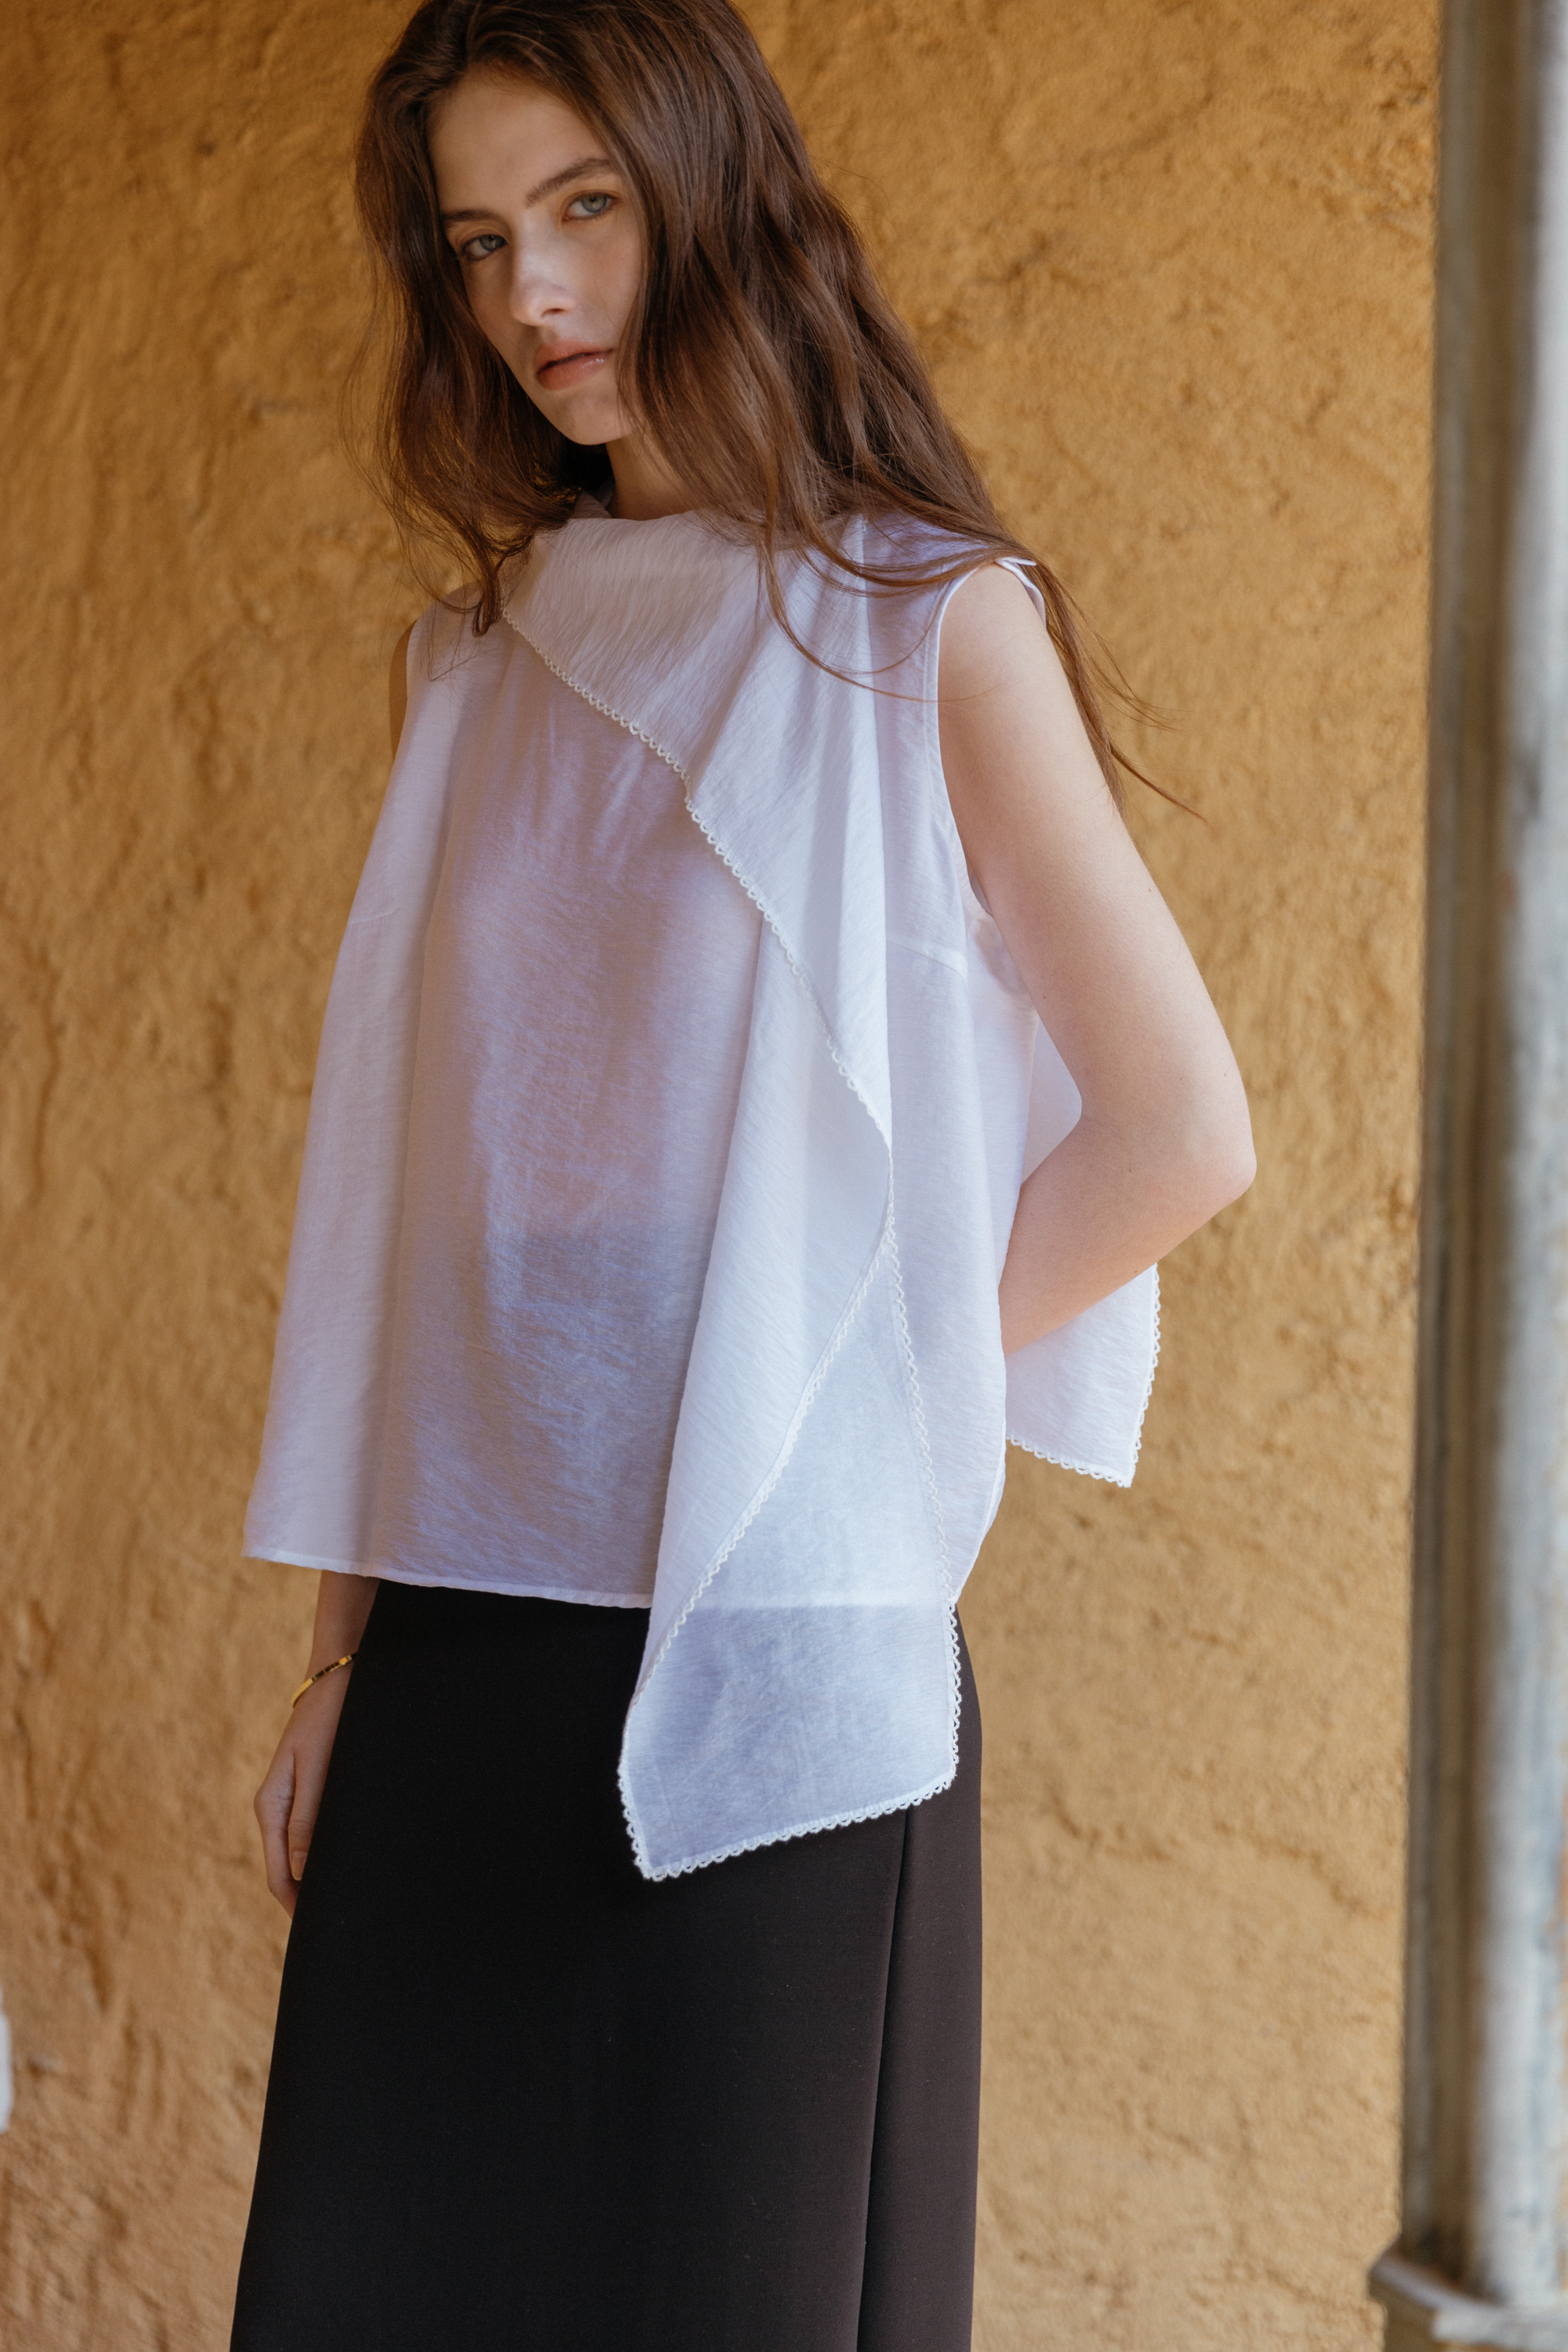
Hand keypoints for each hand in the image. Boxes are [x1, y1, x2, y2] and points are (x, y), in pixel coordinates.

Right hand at [253, 1664, 353, 1916]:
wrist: (338, 1677)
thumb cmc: (330, 1718)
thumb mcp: (319, 1767)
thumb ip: (309, 1817)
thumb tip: (301, 1872)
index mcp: (271, 1807)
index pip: (279, 1875)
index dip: (296, 1907)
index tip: (317, 1933)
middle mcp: (277, 1808)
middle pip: (287, 1871)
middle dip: (306, 1898)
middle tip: (338, 1926)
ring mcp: (293, 1800)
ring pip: (300, 1854)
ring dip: (316, 1878)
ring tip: (345, 1901)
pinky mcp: (310, 1790)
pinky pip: (311, 1835)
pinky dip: (323, 1855)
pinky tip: (345, 1864)